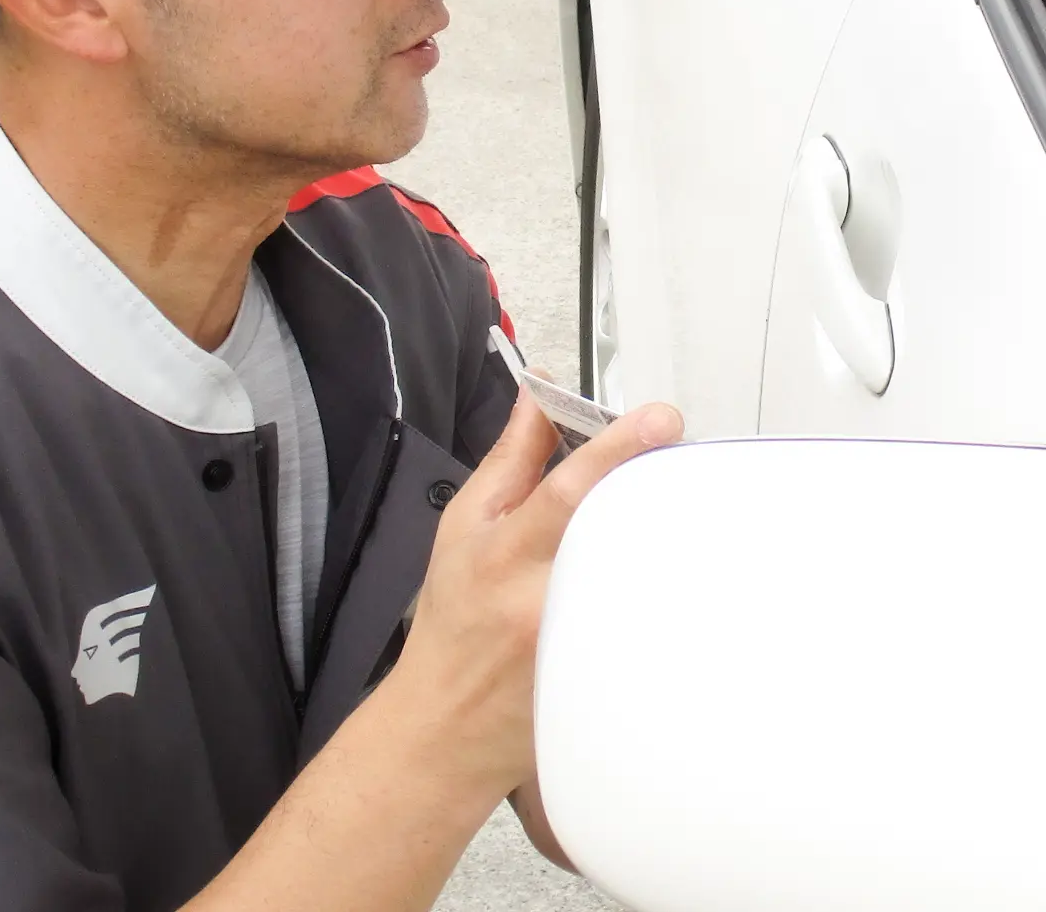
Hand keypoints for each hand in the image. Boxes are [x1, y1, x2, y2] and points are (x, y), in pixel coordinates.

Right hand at [384, 392, 683, 804]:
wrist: (448, 723)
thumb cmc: (453, 618)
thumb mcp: (463, 526)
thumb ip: (510, 459)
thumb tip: (538, 395)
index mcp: (503, 554)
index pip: (566, 493)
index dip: (616, 451)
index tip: (661, 420)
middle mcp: (544, 600)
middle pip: (621, 532)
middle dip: (654, 489)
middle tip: (671, 461)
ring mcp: (580, 645)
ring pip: (643, 578)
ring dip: (660, 536)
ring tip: (664, 514)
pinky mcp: (606, 679)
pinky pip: (647, 623)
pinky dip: (659, 587)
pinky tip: (655, 576)